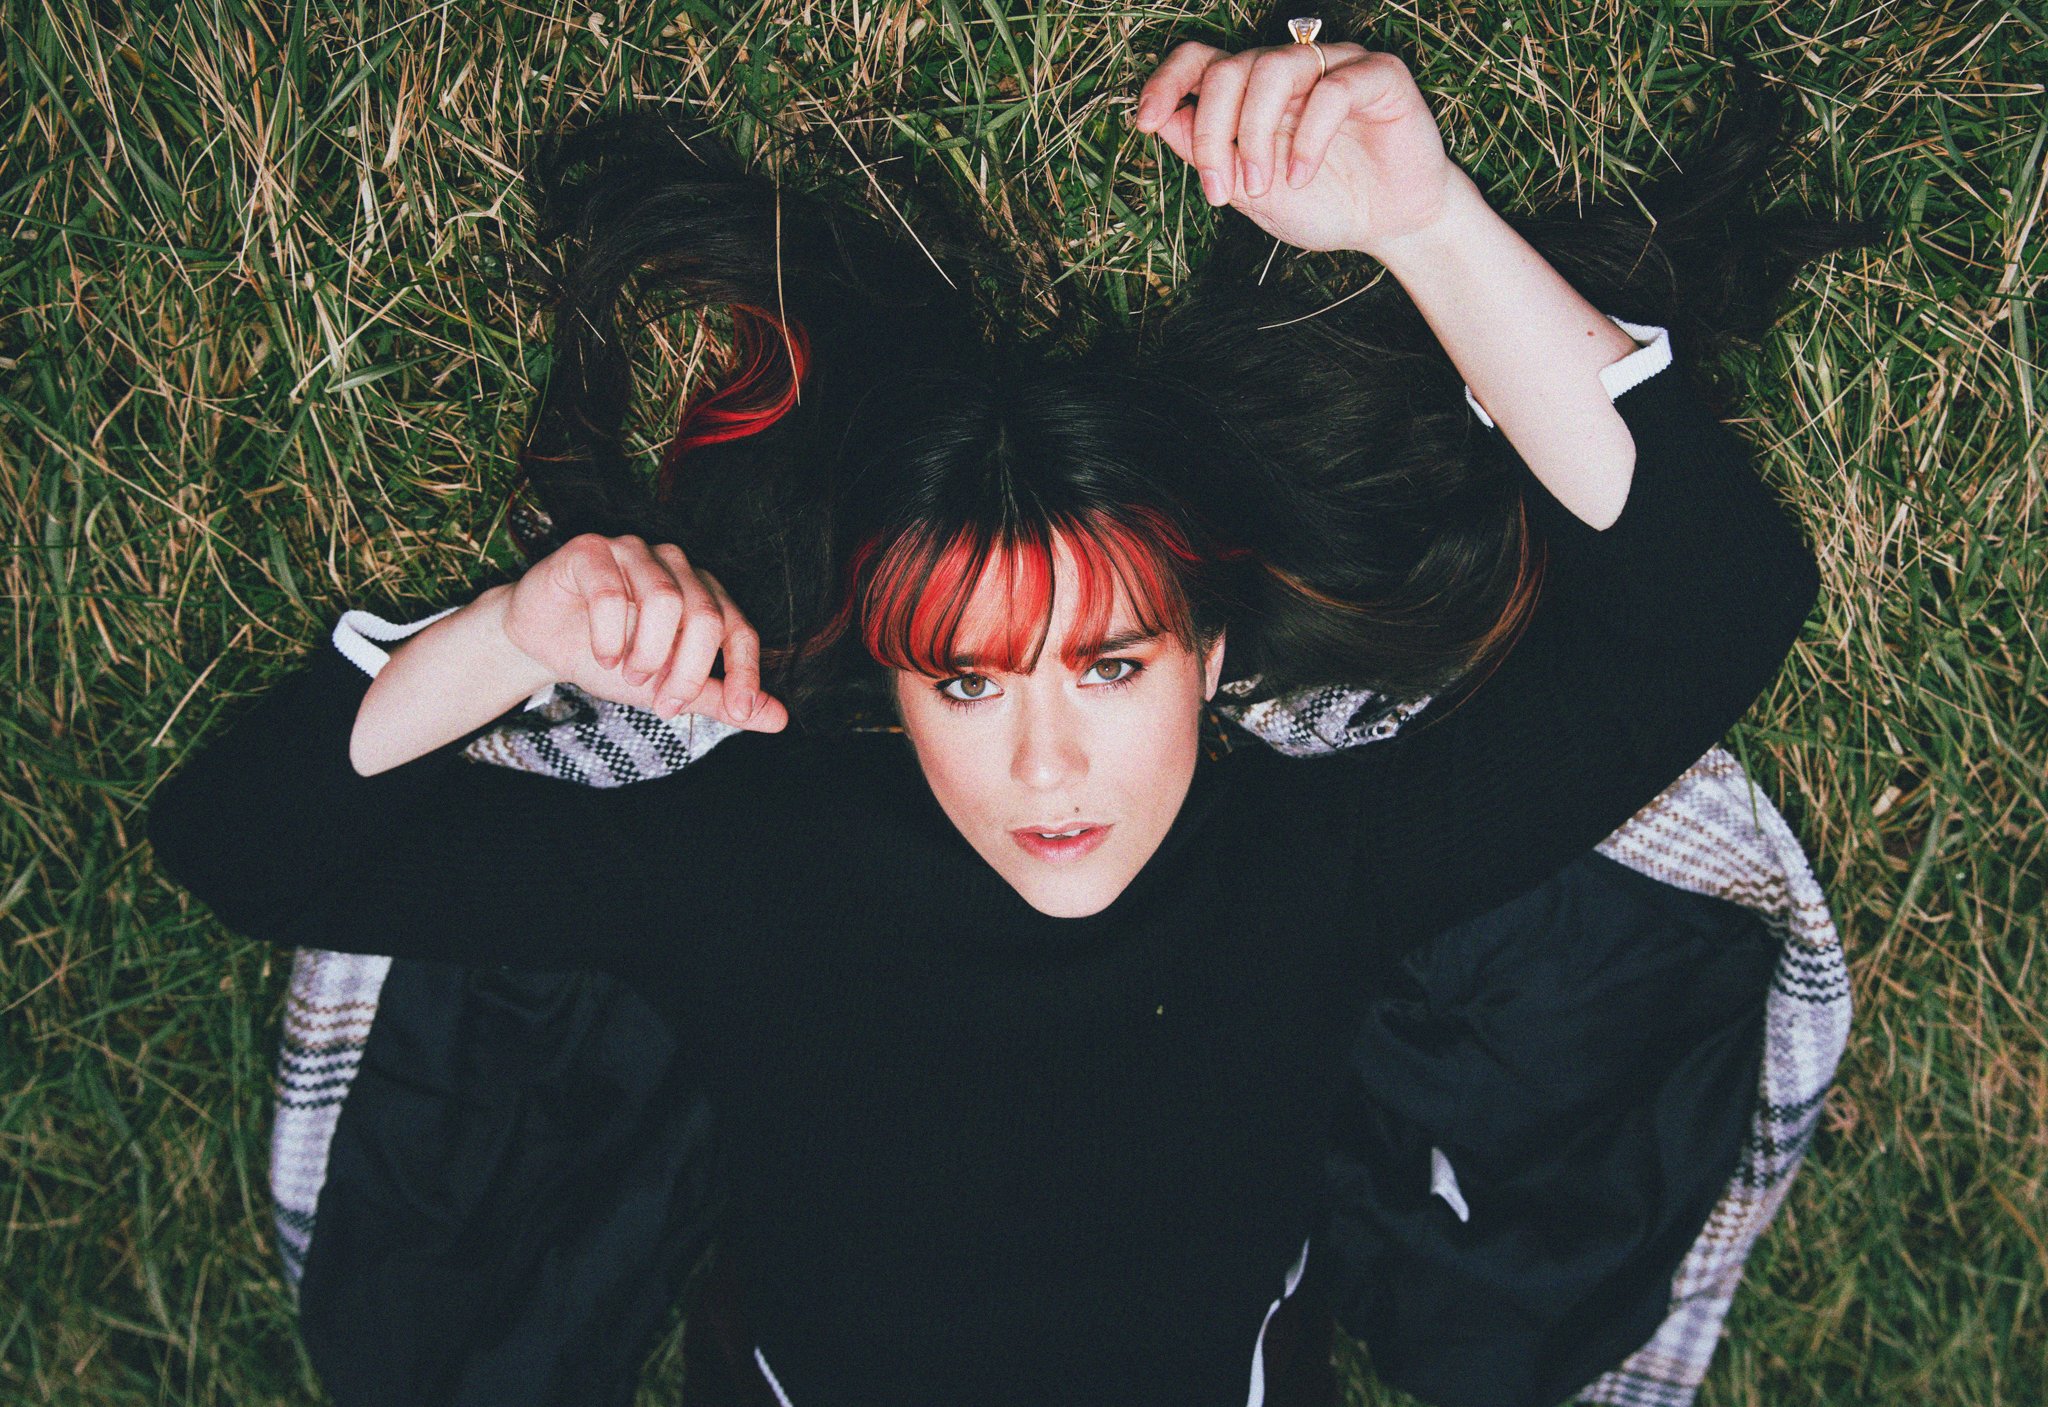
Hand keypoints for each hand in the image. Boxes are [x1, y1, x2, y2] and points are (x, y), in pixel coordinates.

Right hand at [499, 533, 787, 728]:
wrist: (543, 643)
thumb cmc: (613, 658)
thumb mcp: (667, 687)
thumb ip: (718, 699)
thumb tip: (778, 720)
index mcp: (704, 594)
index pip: (739, 629)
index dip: (744, 671)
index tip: (739, 711)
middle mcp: (676, 566)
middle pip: (705, 617)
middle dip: (687, 671)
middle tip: (663, 703)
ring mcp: (634, 552)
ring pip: (665, 600)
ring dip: (647, 652)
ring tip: (627, 674)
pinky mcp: (591, 550)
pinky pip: (611, 591)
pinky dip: (608, 635)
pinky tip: (602, 655)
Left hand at [1133, 40, 1459, 255]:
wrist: (1390, 225)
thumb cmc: (1323, 204)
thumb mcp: (1250, 191)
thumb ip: (1209, 154)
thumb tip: (1162, 121)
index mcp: (1252, 92)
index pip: (1200, 60)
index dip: (1167, 81)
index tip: (1145, 120)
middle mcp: (1288, 70)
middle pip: (1230, 68)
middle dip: (1214, 132)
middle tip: (1222, 188)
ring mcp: (1333, 67)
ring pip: (1274, 68)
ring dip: (1256, 133)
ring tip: (1266, 185)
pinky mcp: (1378, 77)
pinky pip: (1333, 89)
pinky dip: (1309, 137)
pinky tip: (1302, 175)